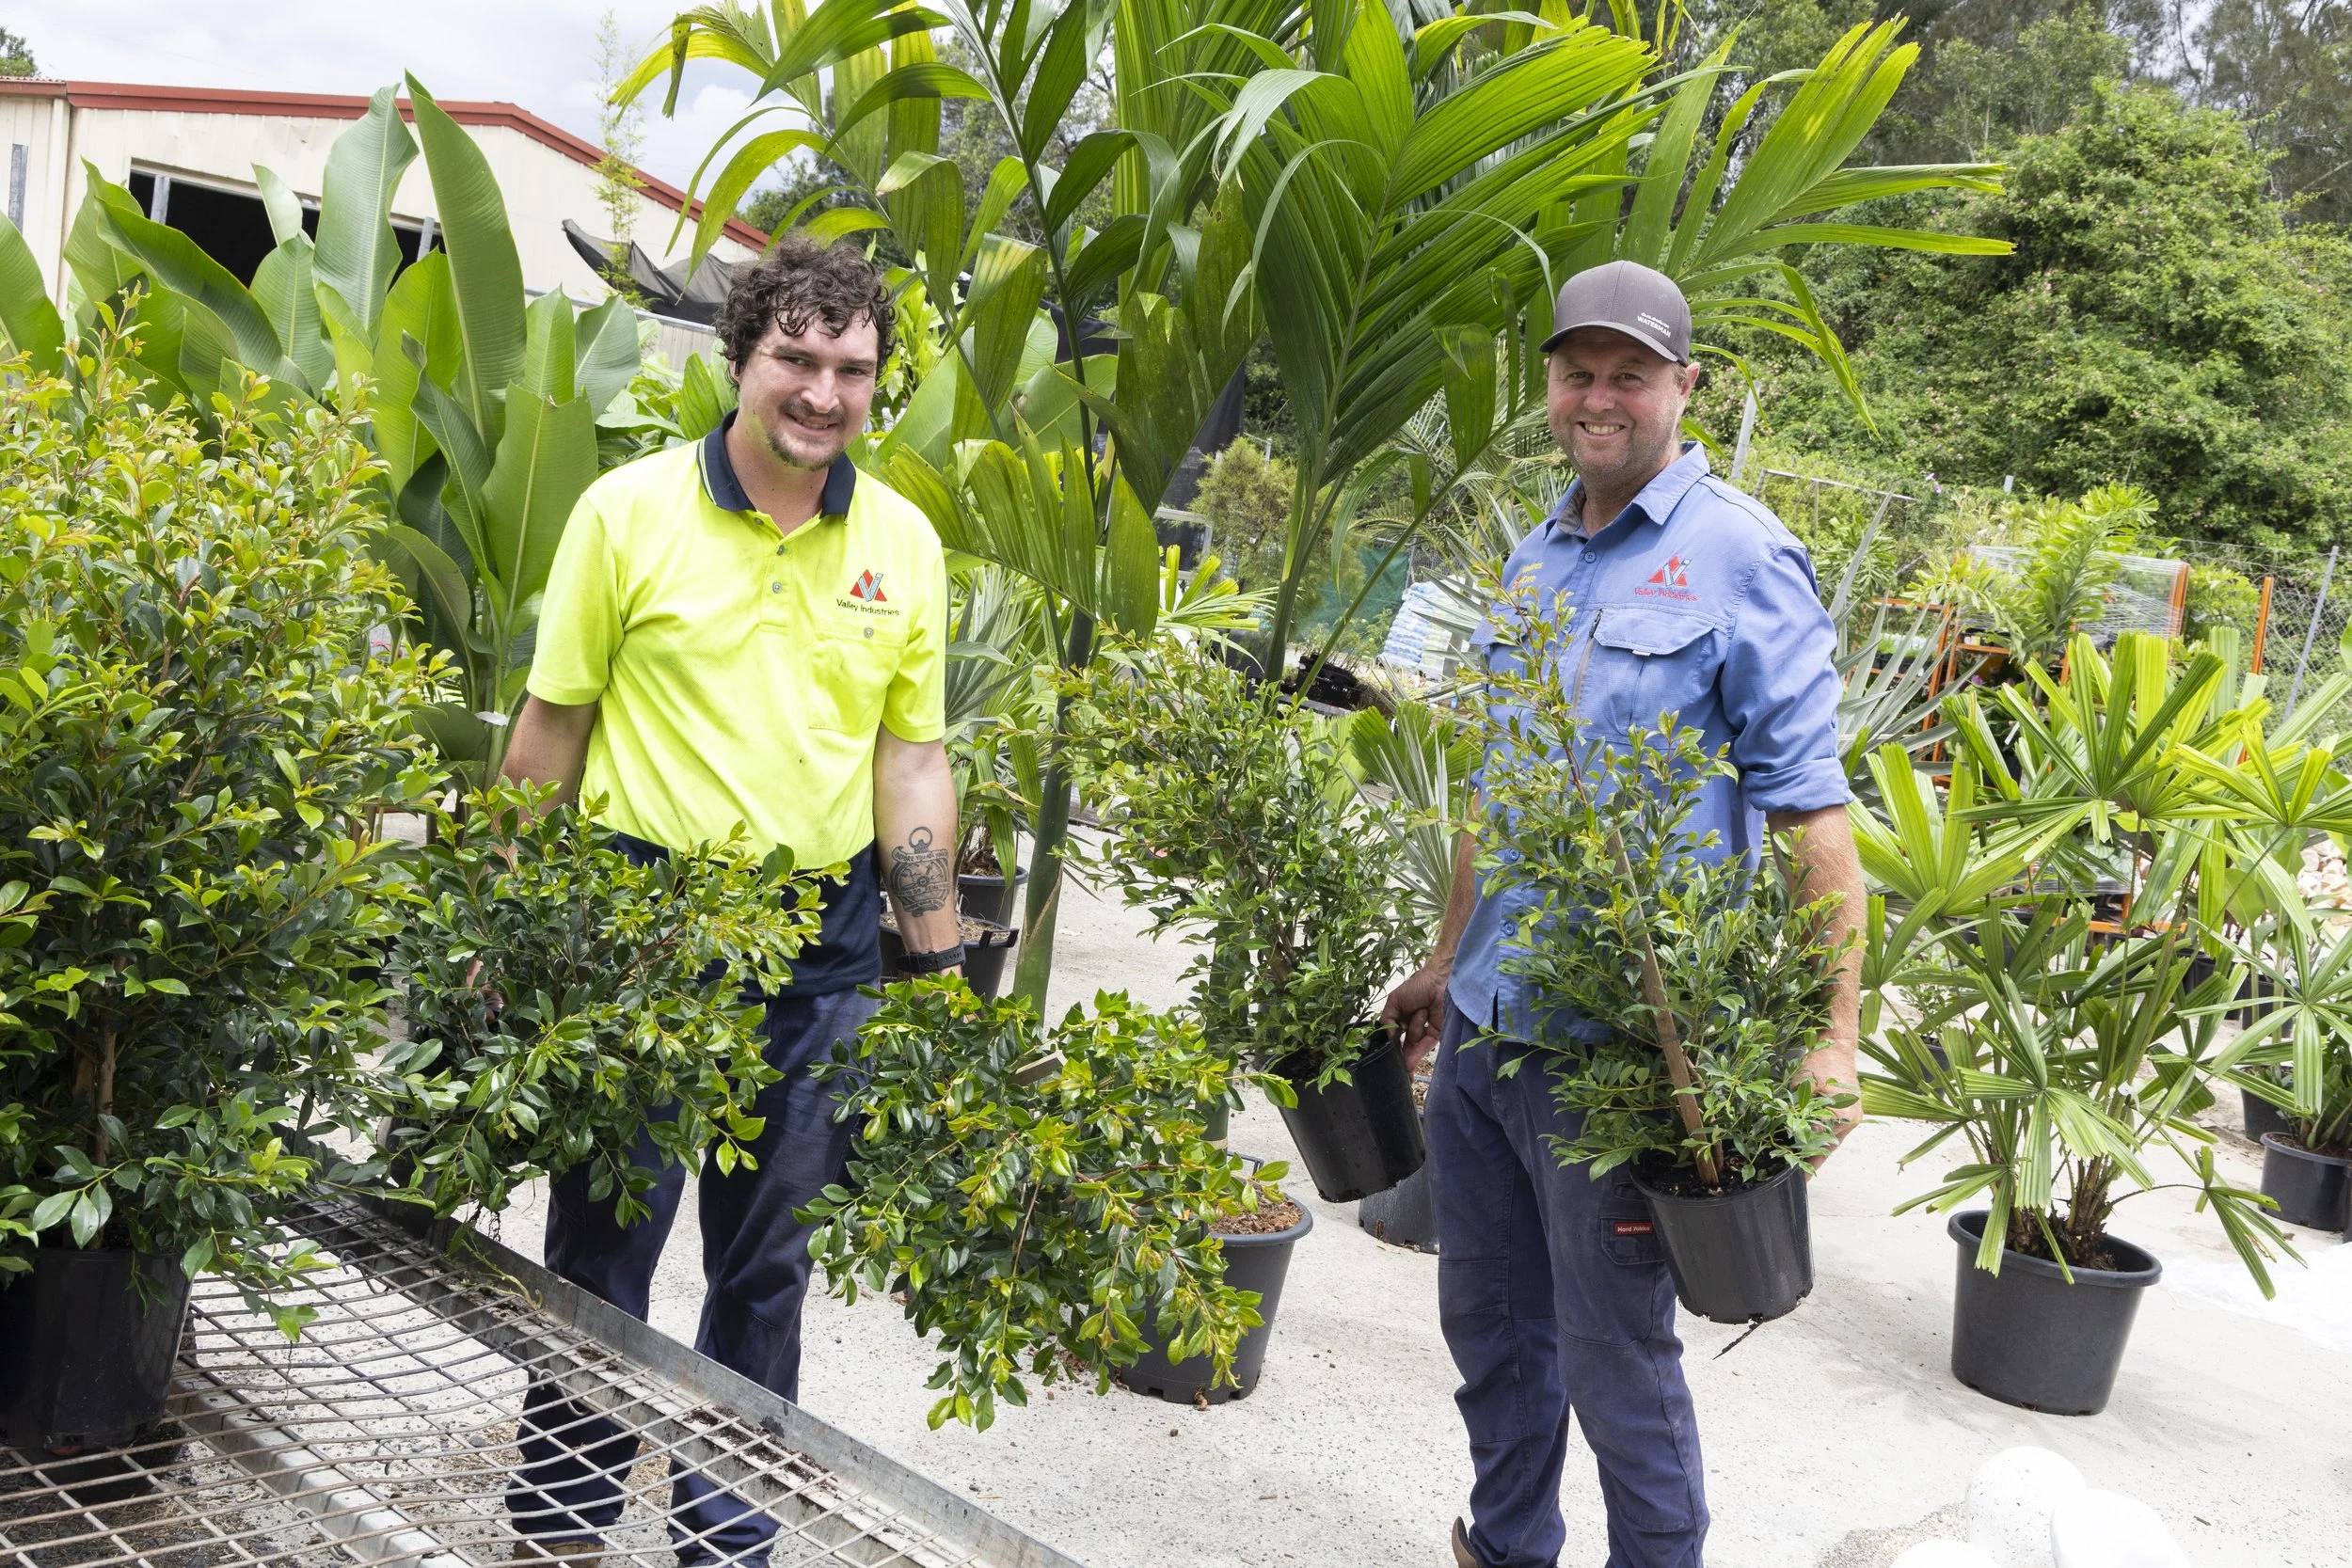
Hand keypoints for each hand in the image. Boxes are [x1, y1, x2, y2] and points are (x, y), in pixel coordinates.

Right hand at [1382, 960, 1451, 1074]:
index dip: (1391, 1049)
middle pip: (1404, 1046)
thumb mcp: (1395, 1000)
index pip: (1395, 1036)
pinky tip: (1408, 1065)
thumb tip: (1388, 1039)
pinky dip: (1416, 1054)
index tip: (1385, 1061)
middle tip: (1394, 1070)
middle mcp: (1413, 1026)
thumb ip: (1388, 1020)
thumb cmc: (1417, 986)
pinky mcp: (1437, 1034)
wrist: (1441, 982)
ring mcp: (1425, 1031)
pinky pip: (1424, 1046)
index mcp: (1402, 1017)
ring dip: (1415, 1031)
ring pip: (1413, 1044)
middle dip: (1399, 1057)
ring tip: (1424, 1010)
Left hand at [1802, 1043, 1861, 1169]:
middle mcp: (1851, 1120)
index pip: (1818, 1144)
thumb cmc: (1821, 1061)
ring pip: (1833, 1141)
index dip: (1803, 1158)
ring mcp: (1854, 1116)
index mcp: (1841, 1116)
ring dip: (1818, 1150)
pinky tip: (1811, 1146)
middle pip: (1828, 1147)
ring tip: (1803, 1166)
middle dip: (1812, 1161)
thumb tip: (1789, 1133)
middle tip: (1799, 1176)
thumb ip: (1798, 1110)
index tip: (1794, 1171)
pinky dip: (1824, 1138)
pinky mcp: (1852, 1111)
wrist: (1838, 1044)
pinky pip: (1837, 1131)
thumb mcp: (1803, 1086)